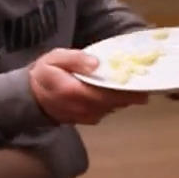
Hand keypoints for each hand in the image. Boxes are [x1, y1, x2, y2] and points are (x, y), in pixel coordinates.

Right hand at [28, 48, 145, 124]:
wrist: (31, 97)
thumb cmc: (45, 73)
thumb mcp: (54, 58)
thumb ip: (74, 59)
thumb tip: (96, 63)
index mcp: (74, 92)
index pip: (106, 94)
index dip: (126, 92)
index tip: (144, 87)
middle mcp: (83, 108)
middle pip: (114, 103)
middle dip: (131, 94)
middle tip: (147, 84)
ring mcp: (86, 117)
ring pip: (113, 108)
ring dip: (125, 98)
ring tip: (136, 85)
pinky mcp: (89, 119)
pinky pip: (108, 110)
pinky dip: (116, 101)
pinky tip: (120, 91)